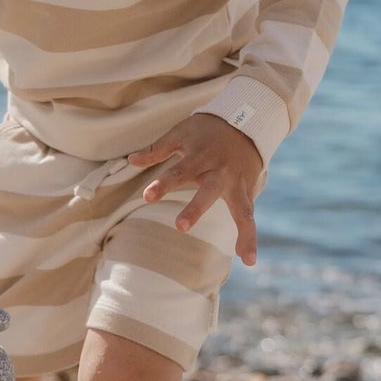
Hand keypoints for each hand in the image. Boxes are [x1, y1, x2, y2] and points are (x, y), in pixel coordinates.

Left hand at [128, 114, 264, 265]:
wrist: (246, 121)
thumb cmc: (207, 129)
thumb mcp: (182, 132)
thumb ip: (157, 149)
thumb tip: (131, 160)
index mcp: (200, 156)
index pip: (179, 171)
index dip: (163, 184)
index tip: (147, 197)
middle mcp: (220, 172)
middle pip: (208, 192)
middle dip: (196, 209)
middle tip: (180, 226)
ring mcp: (237, 183)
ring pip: (242, 210)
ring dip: (244, 233)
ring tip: (244, 257)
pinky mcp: (248, 191)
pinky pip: (249, 216)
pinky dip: (250, 236)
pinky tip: (248, 259)